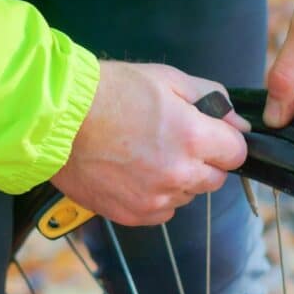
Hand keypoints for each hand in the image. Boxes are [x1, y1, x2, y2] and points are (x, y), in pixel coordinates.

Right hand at [51, 61, 248, 225]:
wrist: (55, 119)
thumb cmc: (109, 92)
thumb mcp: (167, 79)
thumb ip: (212, 100)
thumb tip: (239, 124)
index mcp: (193, 137)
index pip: (237, 153)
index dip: (225, 142)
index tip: (209, 134)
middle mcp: (179, 174)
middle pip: (216, 179)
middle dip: (204, 161)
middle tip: (172, 140)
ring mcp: (156, 198)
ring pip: (188, 195)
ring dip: (178, 179)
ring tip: (145, 154)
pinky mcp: (134, 214)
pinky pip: (162, 210)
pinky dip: (155, 195)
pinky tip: (133, 172)